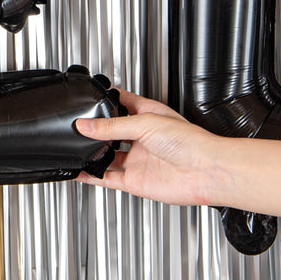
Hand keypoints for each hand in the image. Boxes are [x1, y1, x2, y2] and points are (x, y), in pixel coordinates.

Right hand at [75, 89, 227, 206]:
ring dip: (92, 153)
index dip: (105, 100)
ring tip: (74, 148)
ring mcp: (138, 159)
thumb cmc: (190, 142)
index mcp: (147, 115)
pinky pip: (108, 178)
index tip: (87, 99)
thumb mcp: (145, 123)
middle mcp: (142, 137)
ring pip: (108, 156)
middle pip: (112, 131)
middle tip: (76, 127)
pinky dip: (92, 176)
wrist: (206, 172)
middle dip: (95, 130)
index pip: (122, 102)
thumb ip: (112, 126)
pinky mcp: (135, 180)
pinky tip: (81, 172)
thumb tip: (86, 125)